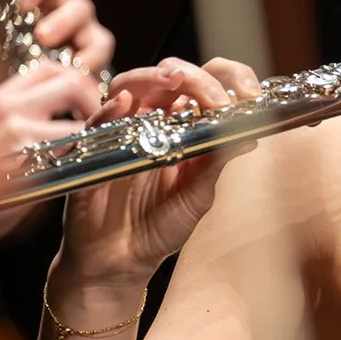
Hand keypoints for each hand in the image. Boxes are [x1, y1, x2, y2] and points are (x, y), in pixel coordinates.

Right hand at [0, 0, 117, 245]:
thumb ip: (26, 118)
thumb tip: (75, 106)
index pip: (48, 68)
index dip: (78, 82)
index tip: (87, 104)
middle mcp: (2, 108)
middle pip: (71, 82)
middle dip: (96, 102)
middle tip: (100, 127)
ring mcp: (14, 134)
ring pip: (79, 120)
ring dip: (95, 135)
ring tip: (93, 154)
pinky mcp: (28, 165)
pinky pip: (77, 153)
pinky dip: (92, 160)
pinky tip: (89, 172)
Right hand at [60, 56, 262, 285]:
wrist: (120, 263)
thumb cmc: (159, 228)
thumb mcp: (197, 196)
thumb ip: (216, 163)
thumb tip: (249, 134)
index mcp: (180, 130)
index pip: (199, 89)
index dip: (221, 81)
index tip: (242, 93)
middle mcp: (150, 124)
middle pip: (165, 79)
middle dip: (190, 76)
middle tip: (207, 90)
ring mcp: (119, 133)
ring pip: (129, 87)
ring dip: (151, 78)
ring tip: (172, 81)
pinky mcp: (91, 152)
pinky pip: (96, 123)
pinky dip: (110, 109)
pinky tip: (125, 104)